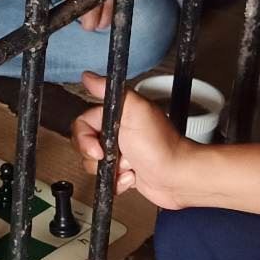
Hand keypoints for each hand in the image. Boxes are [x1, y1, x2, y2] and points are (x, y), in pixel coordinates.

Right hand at [72, 70, 195, 207]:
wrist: (176, 176)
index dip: (85, 138)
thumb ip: (110, 91)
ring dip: (110, 169)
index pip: (83, 124)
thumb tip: (89, 77)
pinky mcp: (122, 172)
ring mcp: (119, 153)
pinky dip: (116, 182)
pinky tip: (132, 176)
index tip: (98, 148)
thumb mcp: (135, 110)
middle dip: (97, 157)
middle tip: (115, 157)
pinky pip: (105, 179)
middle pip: (85, 146)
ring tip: (129, 166)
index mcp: (116, 116)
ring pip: (93, 164)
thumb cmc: (160, 145)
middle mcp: (116, 133)